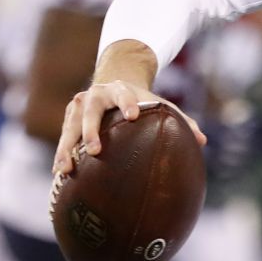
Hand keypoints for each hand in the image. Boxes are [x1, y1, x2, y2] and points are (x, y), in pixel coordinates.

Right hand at [52, 82, 204, 178]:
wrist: (112, 84)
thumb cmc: (140, 101)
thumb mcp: (158, 105)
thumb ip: (180, 121)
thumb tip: (202, 140)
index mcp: (119, 89)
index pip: (123, 94)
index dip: (127, 103)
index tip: (134, 116)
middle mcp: (95, 95)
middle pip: (90, 111)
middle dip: (90, 130)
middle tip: (95, 150)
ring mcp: (78, 107)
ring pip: (70, 127)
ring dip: (67, 148)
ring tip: (66, 169)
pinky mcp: (68, 119)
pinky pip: (64, 138)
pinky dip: (61, 155)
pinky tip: (60, 175)